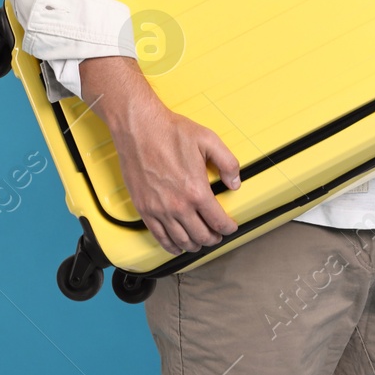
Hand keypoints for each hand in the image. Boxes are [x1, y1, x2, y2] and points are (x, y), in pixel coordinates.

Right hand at [109, 92, 241, 254]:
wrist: (140, 128)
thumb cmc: (170, 132)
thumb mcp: (209, 140)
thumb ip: (228, 163)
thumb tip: (235, 182)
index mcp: (196, 190)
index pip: (218, 220)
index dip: (228, 228)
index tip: (231, 227)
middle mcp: (178, 205)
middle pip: (201, 235)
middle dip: (213, 238)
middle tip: (217, 235)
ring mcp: (159, 209)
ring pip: (181, 240)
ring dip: (195, 245)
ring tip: (200, 242)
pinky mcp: (144, 209)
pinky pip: (159, 237)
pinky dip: (171, 246)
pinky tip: (177, 246)